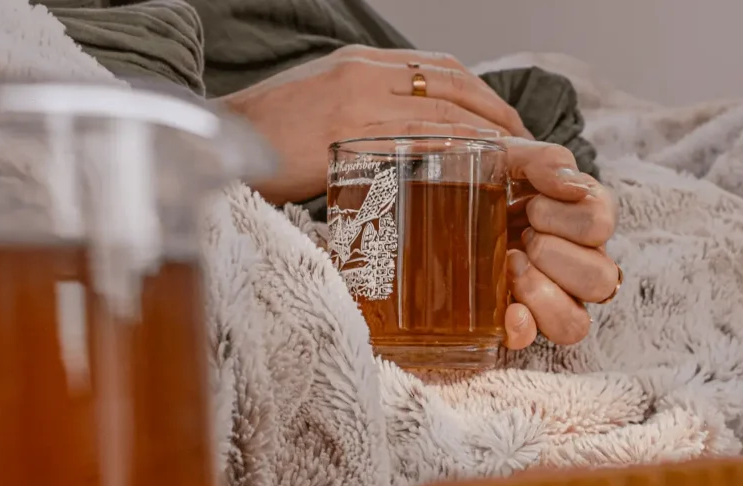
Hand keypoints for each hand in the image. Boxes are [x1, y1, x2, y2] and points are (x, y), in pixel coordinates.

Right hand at [218, 45, 532, 204]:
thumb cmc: (264, 135)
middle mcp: (365, 72)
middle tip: (527, 142)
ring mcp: (358, 98)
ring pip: (445, 109)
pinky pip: (420, 137)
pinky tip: (483, 165)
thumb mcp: (316, 107)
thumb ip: (357, 115)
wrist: (215, 140)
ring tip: (521, 158)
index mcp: (359, 63)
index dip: (479, 93)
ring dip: (492, 132)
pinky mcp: (348, 131)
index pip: (436, 69)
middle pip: (452, 85)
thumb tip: (392, 143)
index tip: (503, 118)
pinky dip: (460, 148)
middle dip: (498, 112)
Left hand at [501, 139, 618, 347]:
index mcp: (581, 224)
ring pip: (576, 324)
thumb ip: (545, 160)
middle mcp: (574, 267)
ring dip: (543, 293)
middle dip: (556, 255)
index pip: (603, 228)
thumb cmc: (483, 179)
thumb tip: (571, 185)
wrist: (436, 197)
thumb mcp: (511, 156)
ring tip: (510, 264)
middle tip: (522, 237)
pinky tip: (507, 309)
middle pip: (601, 281)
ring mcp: (546, 300)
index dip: (570, 219)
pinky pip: (531, 340)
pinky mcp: (512, 321)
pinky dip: (521, 328)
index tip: (532, 205)